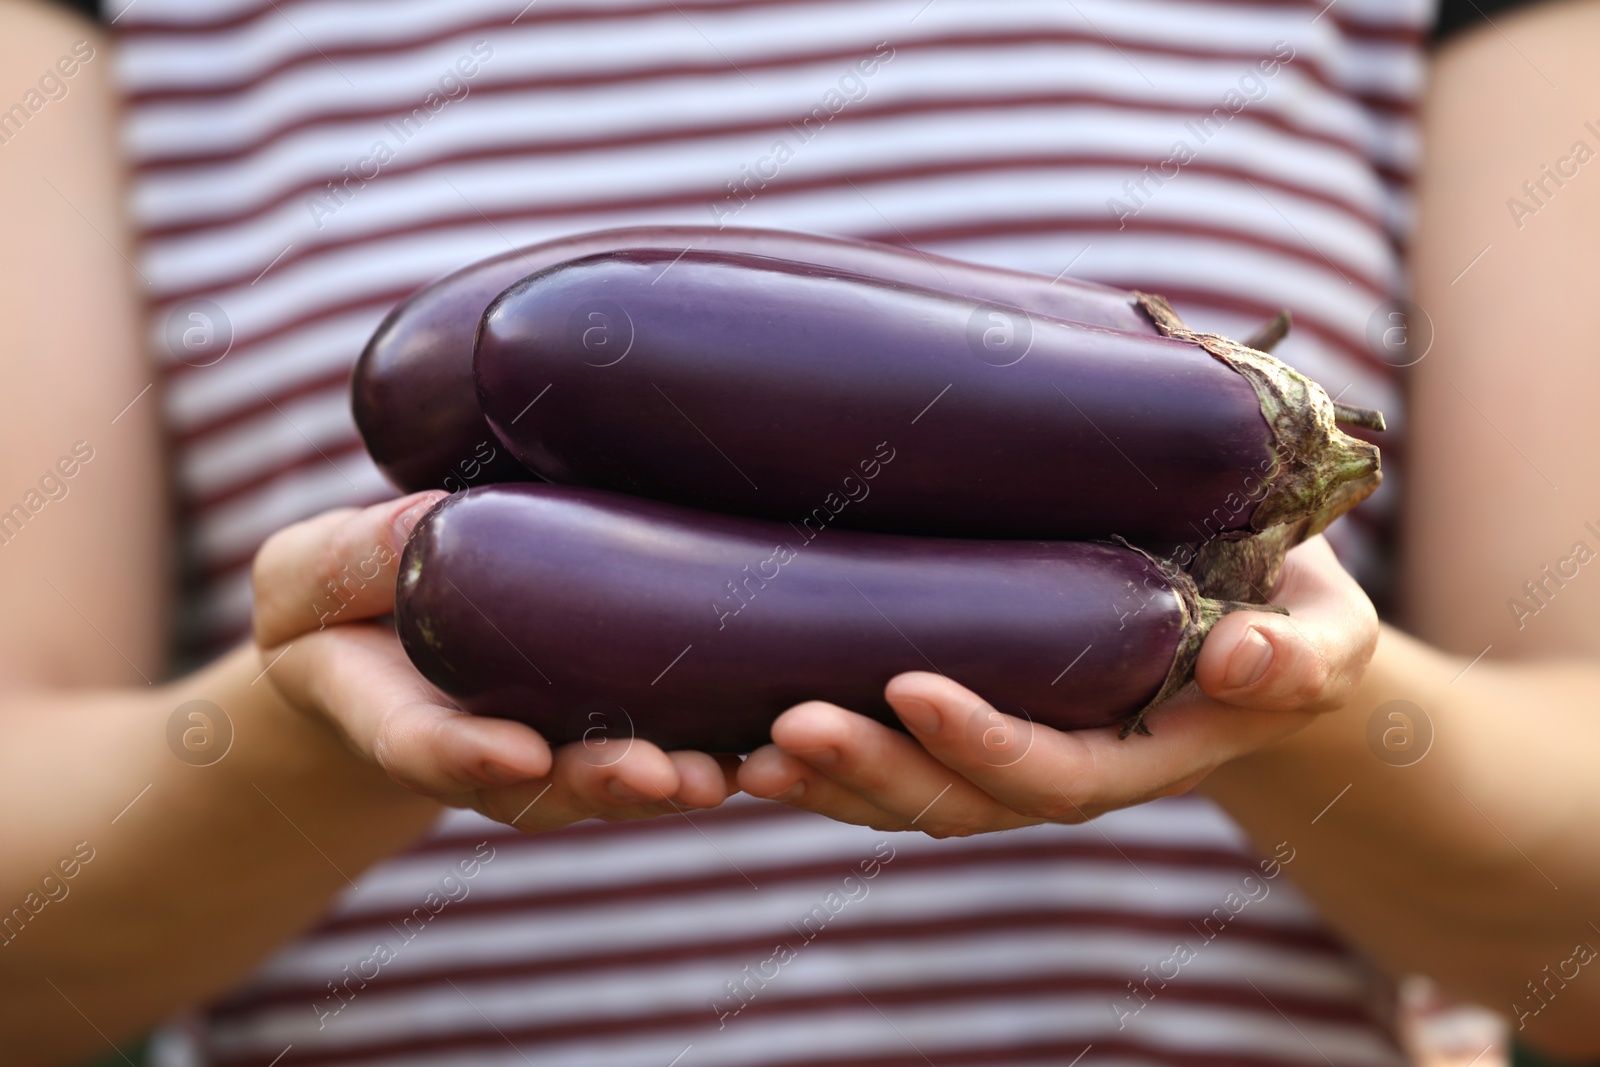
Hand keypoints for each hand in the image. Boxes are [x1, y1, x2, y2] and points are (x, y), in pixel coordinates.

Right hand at [252, 493, 734, 830]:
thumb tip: (431, 516)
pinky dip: (714, 751)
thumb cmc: (340, 603)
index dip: (469, 757)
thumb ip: (345, 564)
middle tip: (653, 774)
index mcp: (399, 720)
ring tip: (720, 773)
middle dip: (601, 784)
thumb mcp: (308, 577)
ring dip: (670, 782)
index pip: (426, 749)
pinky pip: (664, 746)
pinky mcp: (613, 719)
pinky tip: (767, 742)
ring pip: (613, 781)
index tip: (515, 753)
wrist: (389, 637)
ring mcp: (551, 744)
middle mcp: (486, 751)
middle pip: (545, 787)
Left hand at [739, 535, 1376, 835]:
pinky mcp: (967, 717)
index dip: (984, 742)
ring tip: (741, 752)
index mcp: (1142, 755)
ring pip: (903, 792)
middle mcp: (1061, 768)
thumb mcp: (1330, 633)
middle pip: (953, 800)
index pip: (1053, 772)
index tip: (911, 686)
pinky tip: (744, 736)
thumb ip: (1301, 655)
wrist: (1257, 627)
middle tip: (785, 731)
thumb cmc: (1295, 621)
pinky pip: (888, 757)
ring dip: (824, 779)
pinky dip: (821, 760)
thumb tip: (1243, 661)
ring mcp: (1006, 751)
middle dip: (870, 773)